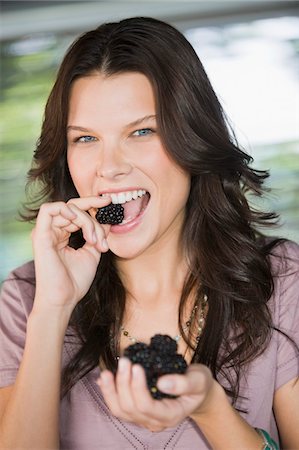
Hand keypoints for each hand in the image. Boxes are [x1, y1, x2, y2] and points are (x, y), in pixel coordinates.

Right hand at [31, 196, 110, 313]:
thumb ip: (97, 235)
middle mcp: (52, 231)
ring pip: (68, 208)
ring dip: (86, 220)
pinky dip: (66, 210)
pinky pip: (48, 210)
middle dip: (93, 209)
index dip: (93, 205)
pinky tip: (78, 220)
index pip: (77, 212)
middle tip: (107, 216)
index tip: (110, 203)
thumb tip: (107, 219)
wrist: (64, 299)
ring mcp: (45, 232)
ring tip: (94, 239)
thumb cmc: (75, 281)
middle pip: (74, 207)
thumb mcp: (92, 252)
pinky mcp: (40, 235)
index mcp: (62, 234)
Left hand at [97, 358, 218, 431]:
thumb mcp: (199, 380)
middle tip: (124, 361)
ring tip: (106, 372)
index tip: (136, 366)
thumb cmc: (199, 385)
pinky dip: (108, 393)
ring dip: (111, 391)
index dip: (138, 387)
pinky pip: (118, 406)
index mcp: (170, 415)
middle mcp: (154, 421)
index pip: (147, 406)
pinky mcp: (137, 410)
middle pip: (130, 408)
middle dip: (123, 384)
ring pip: (120, 410)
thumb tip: (162, 382)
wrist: (197, 392)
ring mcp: (144, 417)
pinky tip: (103, 380)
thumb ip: (184, 383)